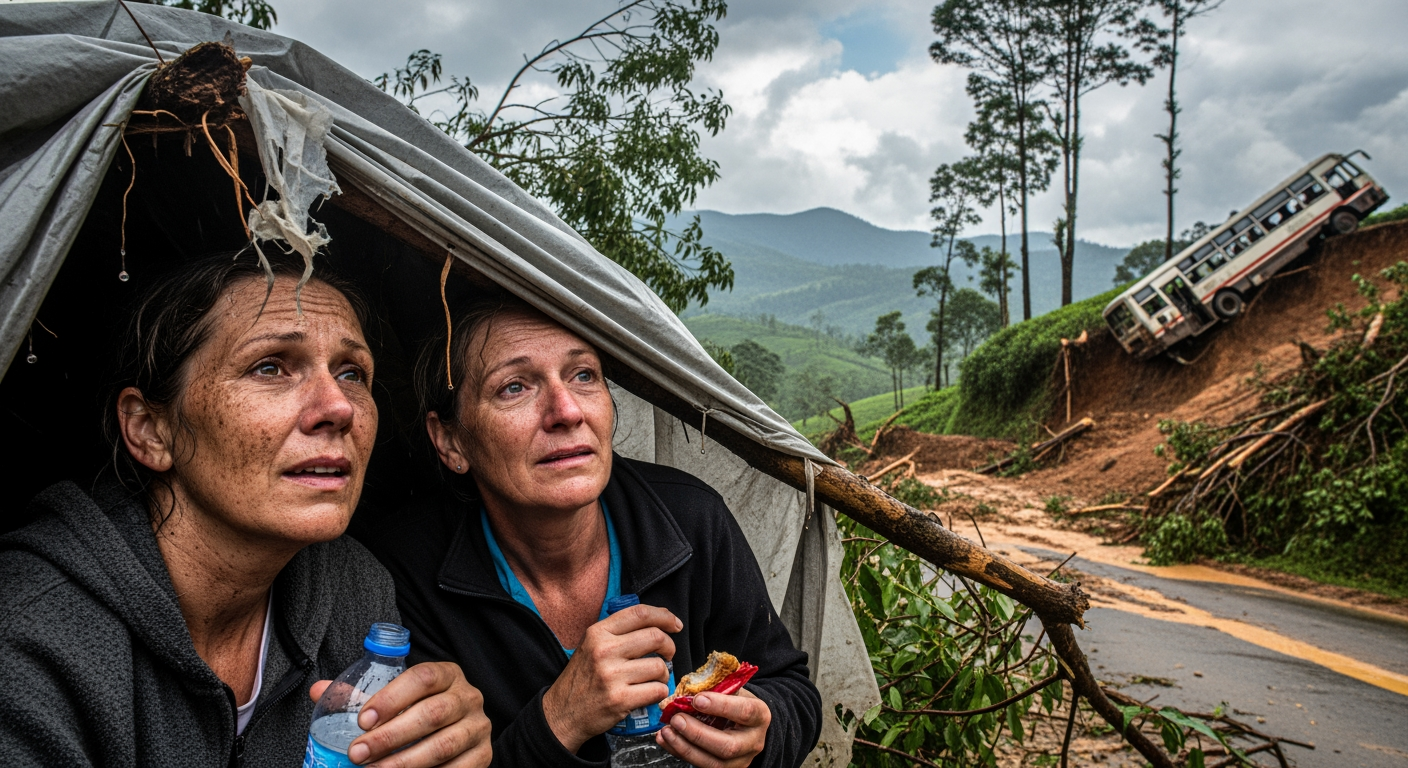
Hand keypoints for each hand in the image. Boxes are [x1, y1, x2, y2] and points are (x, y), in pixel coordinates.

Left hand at [307, 662, 490, 766]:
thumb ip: (361, 695)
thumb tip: (320, 691)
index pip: (423, 678)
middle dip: (390, 736)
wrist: (456, 731)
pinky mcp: (482, 756)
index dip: (392, 698)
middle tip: (357, 753)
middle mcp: (468, 697)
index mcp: (447, 675)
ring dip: (404, 762)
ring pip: (443, 745)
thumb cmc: (418, 711)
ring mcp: (478, 727)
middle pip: (432, 713)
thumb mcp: (396, 698)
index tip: (362, 720)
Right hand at [541, 603, 681, 752]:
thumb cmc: (582, 678)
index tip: (675, 624)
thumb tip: (655, 622)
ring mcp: (612, 676)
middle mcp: (604, 651)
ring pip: (659, 666)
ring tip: (654, 678)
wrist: (562, 713)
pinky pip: (657, 690)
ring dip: (664, 674)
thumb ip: (617, 631)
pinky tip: (649, 693)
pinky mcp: (620, 699)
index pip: (640, 613)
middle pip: (655, 637)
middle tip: (668, 654)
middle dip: (669, 646)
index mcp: (598, 633)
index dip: (664, 616)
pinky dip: (659, 692)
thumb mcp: (591, 645)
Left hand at [656, 689, 769, 767]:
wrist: (747, 724)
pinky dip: (679, 752)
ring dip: (685, 747)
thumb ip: (716, 689)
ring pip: (712, 763)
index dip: (721, 706)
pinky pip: (700, 766)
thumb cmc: (738, 703)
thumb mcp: (734, 690)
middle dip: (698, 734)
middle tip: (677, 719)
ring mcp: (739, 760)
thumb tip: (688, 691)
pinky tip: (666, 740)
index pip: (745, 712)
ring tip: (667, 731)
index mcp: (759, 716)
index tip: (697, 699)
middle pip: (728, 746)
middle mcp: (753, 742)